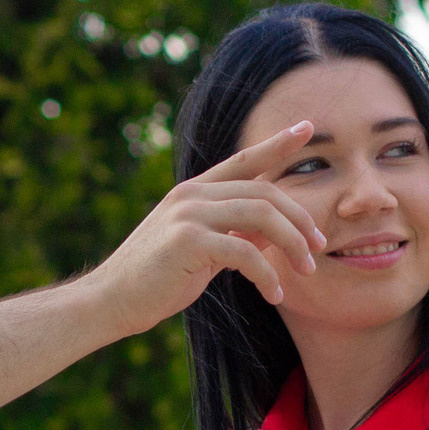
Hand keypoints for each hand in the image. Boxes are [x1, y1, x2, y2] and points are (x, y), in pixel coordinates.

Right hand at [84, 121, 327, 335]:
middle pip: (264, 193)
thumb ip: (233, 236)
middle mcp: (192, 194)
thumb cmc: (154, 280)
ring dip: (292, 244)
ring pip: (261, 216)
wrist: (110, 300)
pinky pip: (245, 251)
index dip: (277, 144)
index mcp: (193, 191)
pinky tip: (274, 295)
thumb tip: (269, 235)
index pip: (244, 161)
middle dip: (300, 220)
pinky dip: (267, 275)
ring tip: (306, 271)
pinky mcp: (188, 241)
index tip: (307, 128)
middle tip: (318, 247)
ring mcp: (189, 214)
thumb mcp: (201, 252)